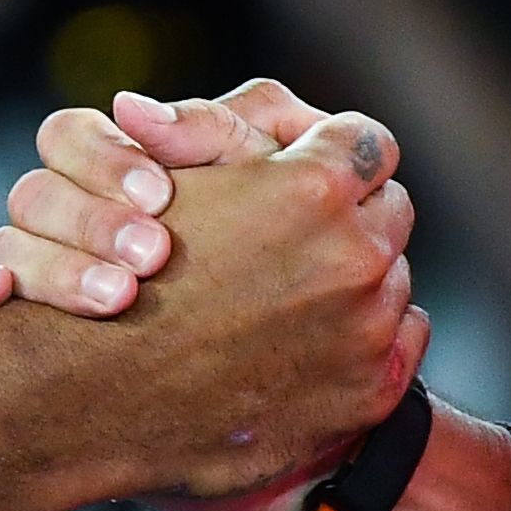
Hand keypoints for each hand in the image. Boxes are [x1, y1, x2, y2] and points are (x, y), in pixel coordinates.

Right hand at [0, 98, 425, 506]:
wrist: (105, 404)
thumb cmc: (120, 275)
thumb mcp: (161, 174)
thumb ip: (206, 125)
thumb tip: (196, 106)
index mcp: (312, 189)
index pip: (367, 142)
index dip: (334, 151)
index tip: (312, 167)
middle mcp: (355, 257)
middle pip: (391, 209)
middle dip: (353, 214)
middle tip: (299, 231)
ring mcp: (368, 329)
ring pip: (394, 277)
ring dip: (356, 278)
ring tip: (290, 292)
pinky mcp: (373, 388)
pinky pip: (405, 338)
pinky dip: (368, 335)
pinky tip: (309, 338)